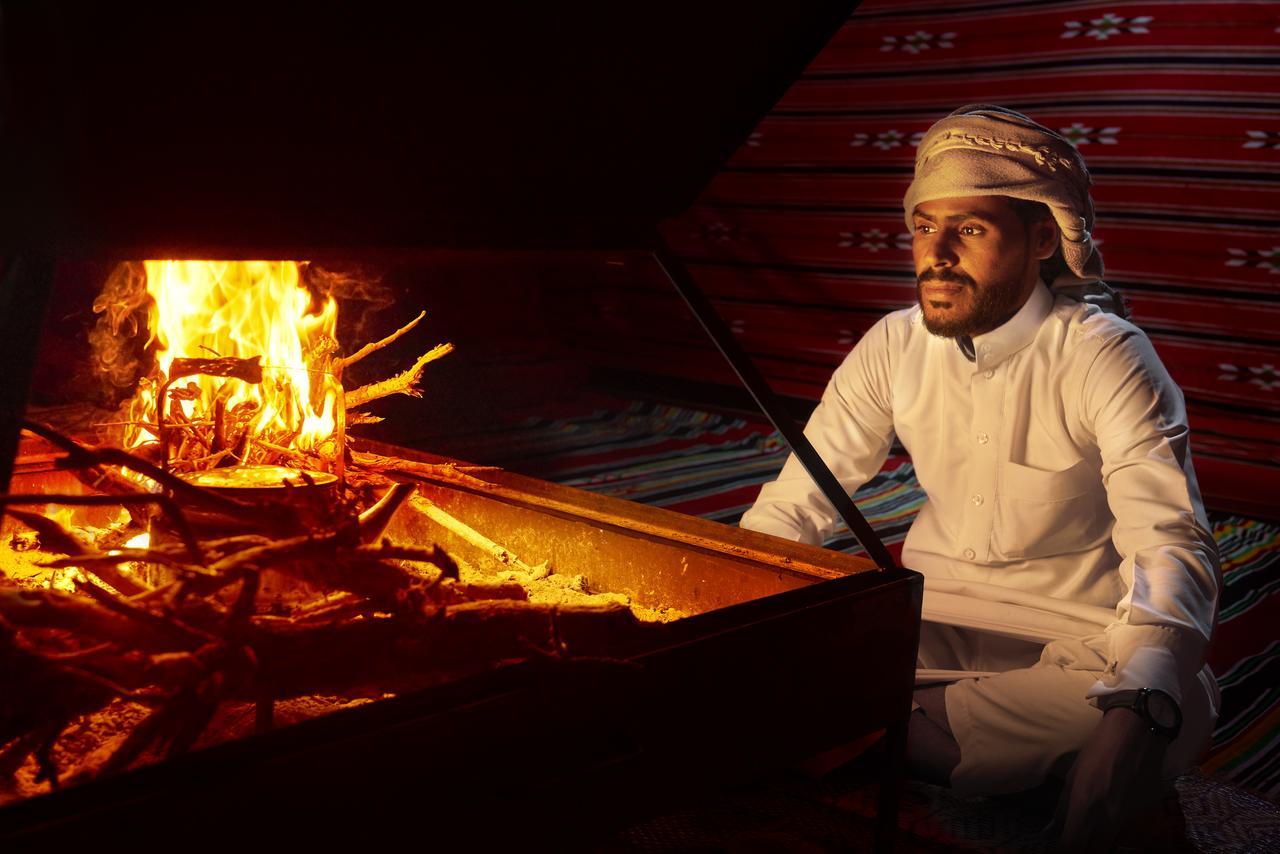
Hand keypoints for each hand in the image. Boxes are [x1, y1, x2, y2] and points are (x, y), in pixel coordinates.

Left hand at [1053, 707, 1168, 851]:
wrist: (1137, 734)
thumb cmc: (1098, 750)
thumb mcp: (1073, 777)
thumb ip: (1063, 808)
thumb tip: (1053, 831)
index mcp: (1085, 806)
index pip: (1072, 846)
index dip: (1065, 850)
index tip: (1061, 847)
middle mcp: (1108, 818)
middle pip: (1095, 851)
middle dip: (1084, 848)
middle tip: (1078, 840)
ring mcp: (1131, 819)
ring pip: (1114, 844)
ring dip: (1102, 842)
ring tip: (1095, 831)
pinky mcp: (1148, 816)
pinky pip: (1132, 833)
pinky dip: (1121, 833)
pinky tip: (1115, 820)